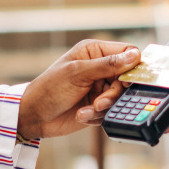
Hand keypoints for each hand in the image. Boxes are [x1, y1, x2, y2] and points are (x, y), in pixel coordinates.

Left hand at [18, 40, 140, 139]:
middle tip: (100, 102)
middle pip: (126, 78)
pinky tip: (82, 114)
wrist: (34, 116)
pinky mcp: (98, 106)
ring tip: (89, 109)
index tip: (126, 81)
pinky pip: (111, 111)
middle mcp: (100, 68)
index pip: (126, 53)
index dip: (132, 67)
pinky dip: (98, 116)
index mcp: (95, 52)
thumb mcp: (77, 73)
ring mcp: (100, 88)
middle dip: (114, 93)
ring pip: (120, 97)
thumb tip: (134, 56)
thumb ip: (107, 65)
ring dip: (105, 106)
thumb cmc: (49, 88)